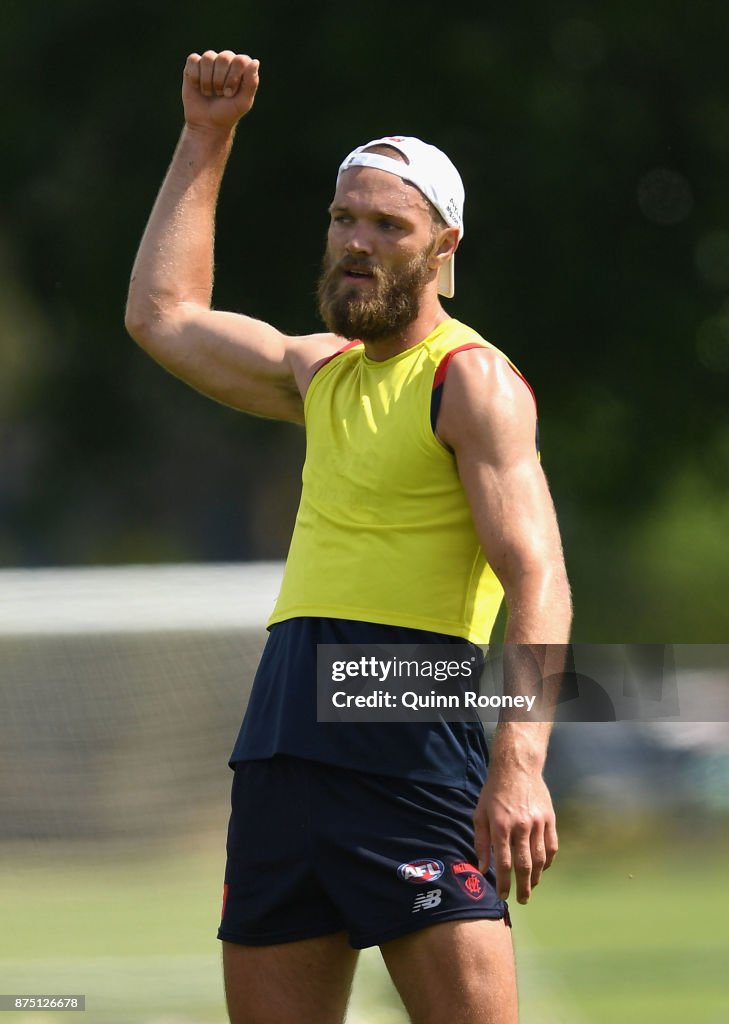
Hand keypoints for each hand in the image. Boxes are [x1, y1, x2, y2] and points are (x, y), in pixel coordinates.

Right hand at [182, 50, 259, 131]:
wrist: (207, 124)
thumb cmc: (228, 112)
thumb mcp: (243, 102)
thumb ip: (251, 83)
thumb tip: (255, 62)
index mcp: (241, 67)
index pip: (240, 60)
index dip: (234, 77)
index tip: (230, 94)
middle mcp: (226, 60)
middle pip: (224, 58)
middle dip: (220, 80)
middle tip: (220, 94)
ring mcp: (210, 61)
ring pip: (208, 58)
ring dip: (207, 81)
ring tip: (210, 92)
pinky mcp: (193, 64)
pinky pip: (193, 60)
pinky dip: (195, 77)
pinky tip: (198, 87)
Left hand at [473, 766, 557, 904]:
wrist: (517, 768)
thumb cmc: (494, 793)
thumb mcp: (480, 814)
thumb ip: (481, 843)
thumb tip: (482, 869)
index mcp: (501, 826)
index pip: (504, 863)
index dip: (503, 883)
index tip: (502, 896)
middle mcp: (521, 827)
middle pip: (525, 865)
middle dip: (523, 887)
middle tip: (521, 900)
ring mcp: (538, 823)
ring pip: (540, 859)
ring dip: (536, 877)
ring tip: (530, 887)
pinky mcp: (550, 819)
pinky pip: (552, 847)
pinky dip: (548, 861)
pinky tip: (542, 869)